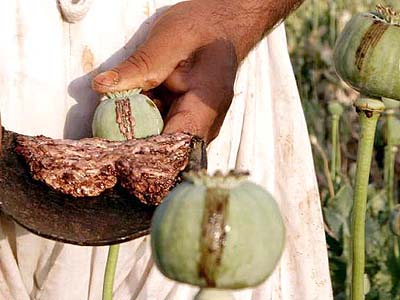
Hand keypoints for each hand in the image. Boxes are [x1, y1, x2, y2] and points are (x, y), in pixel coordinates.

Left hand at [92, 0, 302, 142]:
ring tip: (109, 126)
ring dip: (135, 134)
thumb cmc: (202, 30)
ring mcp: (195, 124)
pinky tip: (124, 113)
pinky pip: (161, 129)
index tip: (111, 150)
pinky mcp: (185, 120)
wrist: (219, 28)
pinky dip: (141, 122)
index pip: (173, 146)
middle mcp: (205, 124)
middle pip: (166, 150)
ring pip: (161, 141)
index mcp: (204, 108)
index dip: (142, 152)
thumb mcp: (169, 41)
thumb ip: (139, 67)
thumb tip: (102, 86)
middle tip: (100, 140)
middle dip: (133, 144)